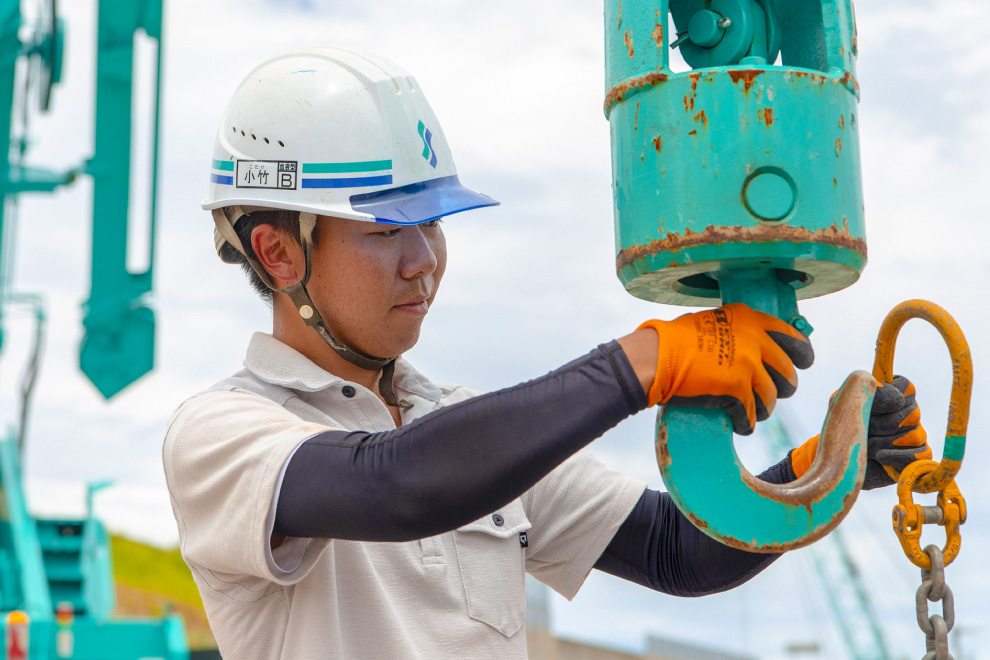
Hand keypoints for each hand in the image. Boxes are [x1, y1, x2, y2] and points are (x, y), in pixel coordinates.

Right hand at [637, 303, 814, 434]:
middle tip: (775, 393)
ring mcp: (748, 369)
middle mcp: (756, 343)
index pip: (792, 338)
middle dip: (783, 387)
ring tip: (753, 412)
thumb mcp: (713, 322)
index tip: (804, 362)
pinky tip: (739, 425)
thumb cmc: (675, 340)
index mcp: (751, 322)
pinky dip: (746, 424)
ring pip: (771, 398)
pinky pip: (751, 415)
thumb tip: (751, 348)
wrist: (657, 357)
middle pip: (787, 373)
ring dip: (763, 409)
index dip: (802, 353)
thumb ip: (738, 333)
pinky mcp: (737, 393)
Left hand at [790, 376, 930, 488]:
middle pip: (911, 412)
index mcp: (893, 395)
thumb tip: (890, 394)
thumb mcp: (842, 402)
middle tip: (863, 429)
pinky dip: (897, 456)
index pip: (907, 388)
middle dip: (881, 423)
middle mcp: (908, 414)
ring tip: (865, 445)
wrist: (838, 459)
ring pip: (914, 435)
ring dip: (884, 441)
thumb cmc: (840, 427)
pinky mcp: (916, 458)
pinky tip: (879, 457)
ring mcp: (914, 436)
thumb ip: (861, 388)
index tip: (871, 406)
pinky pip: (921, 456)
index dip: (890, 396)